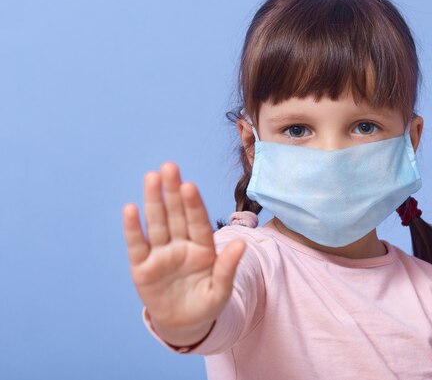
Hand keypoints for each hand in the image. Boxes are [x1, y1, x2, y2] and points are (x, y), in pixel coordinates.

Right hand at [122, 161, 245, 344]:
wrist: (184, 324)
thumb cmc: (206, 304)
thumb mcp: (221, 291)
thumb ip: (228, 268)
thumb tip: (241, 244)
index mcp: (202, 247)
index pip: (198, 221)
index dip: (194, 204)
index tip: (190, 185)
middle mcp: (181, 245)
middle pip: (176, 214)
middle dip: (172, 191)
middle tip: (169, 167)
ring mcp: (161, 254)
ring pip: (157, 223)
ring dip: (153, 201)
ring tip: (151, 177)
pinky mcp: (142, 267)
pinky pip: (137, 245)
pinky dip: (133, 228)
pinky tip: (130, 209)